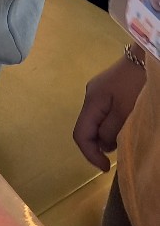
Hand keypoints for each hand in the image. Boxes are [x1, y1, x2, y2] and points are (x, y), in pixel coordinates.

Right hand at [73, 55, 145, 170]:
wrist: (145, 58)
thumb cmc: (135, 85)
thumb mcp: (125, 112)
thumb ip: (110, 131)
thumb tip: (102, 144)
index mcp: (91, 102)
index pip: (80, 134)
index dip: (90, 154)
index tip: (106, 167)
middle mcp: (90, 96)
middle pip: (87, 128)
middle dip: (100, 145)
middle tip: (119, 152)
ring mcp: (98, 91)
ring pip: (97, 121)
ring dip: (107, 134)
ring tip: (125, 135)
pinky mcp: (108, 89)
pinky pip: (104, 113)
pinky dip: (111, 123)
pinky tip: (125, 122)